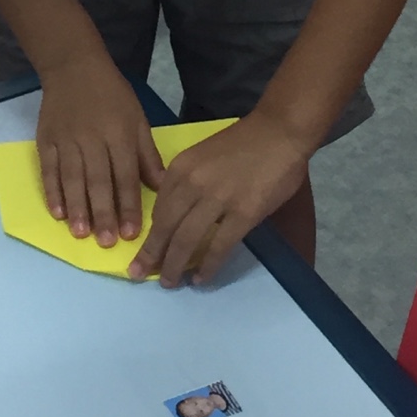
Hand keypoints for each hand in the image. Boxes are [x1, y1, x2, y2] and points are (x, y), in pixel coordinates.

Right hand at [37, 51, 163, 246]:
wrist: (73, 66)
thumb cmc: (111, 94)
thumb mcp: (137, 117)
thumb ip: (147, 154)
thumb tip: (161, 188)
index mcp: (119, 134)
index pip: (125, 175)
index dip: (129, 205)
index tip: (132, 234)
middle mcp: (92, 139)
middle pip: (98, 181)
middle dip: (103, 213)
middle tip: (106, 242)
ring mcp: (66, 139)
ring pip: (72, 178)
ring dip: (77, 207)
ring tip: (80, 234)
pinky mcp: (45, 139)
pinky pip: (48, 169)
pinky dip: (52, 191)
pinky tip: (57, 213)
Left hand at [128, 111, 309, 286]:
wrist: (277, 133)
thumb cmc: (241, 143)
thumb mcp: (201, 155)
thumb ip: (186, 182)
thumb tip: (175, 214)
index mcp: (181, 168)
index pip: (158, 208)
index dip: (149, 233)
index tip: (141, 251)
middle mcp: (193, 184)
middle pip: (165, 226)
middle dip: (151, 254)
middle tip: (138, 274)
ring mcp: (218, 199)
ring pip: (187, 239)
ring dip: (175, 264)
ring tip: (168, 283)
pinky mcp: (243, 213)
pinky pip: (220, 246)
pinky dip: (208, 266)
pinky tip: (200, 278)